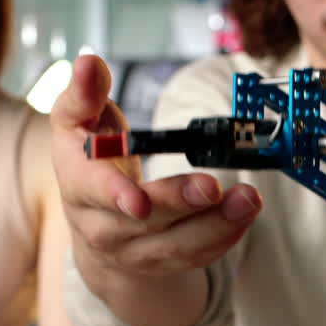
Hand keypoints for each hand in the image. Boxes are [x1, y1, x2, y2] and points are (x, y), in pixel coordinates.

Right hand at [50, 54, 262, 283]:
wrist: (92, 220)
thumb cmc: (89, 157)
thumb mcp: (77, 121)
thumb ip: (85, 94)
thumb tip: (87, 63)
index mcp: (79, 184)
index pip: (94, 192)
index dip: (116, 196)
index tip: (138, 201)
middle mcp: (102, 226)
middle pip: (145, 221)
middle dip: (180, 203)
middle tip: (213, 186)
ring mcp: (133, 250)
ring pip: (176, 244)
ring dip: (216, 224)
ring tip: (248, 200)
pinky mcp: (162, 262)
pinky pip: (196, 256)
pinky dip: (224, 236)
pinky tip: (245, 215)